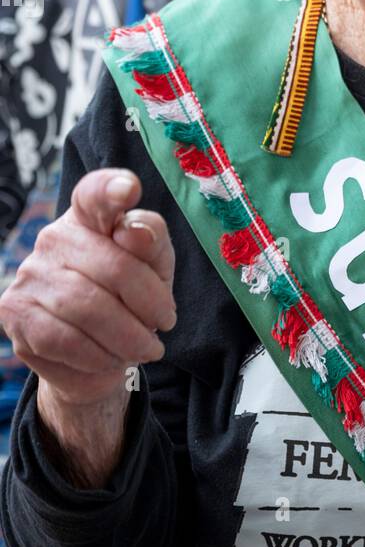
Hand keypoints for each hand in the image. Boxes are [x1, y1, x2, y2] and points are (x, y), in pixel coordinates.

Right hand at [0, 169, 175, 406]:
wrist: (97, 355)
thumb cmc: (130, 301)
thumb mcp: (156, 268)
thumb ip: (152, 241)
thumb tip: (133, 231)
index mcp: (91, 217)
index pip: (94, 195)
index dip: (111, 190)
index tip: (128, 189)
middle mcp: (54, 238)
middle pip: (114, 267)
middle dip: (150, 304)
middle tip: (165, 323)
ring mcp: (29, 274)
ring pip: (89, 308)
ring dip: (128, 337)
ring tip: (145, 347)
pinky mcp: (16, 314)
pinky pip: (66, 340)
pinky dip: (100, 356)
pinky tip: (112, 357)